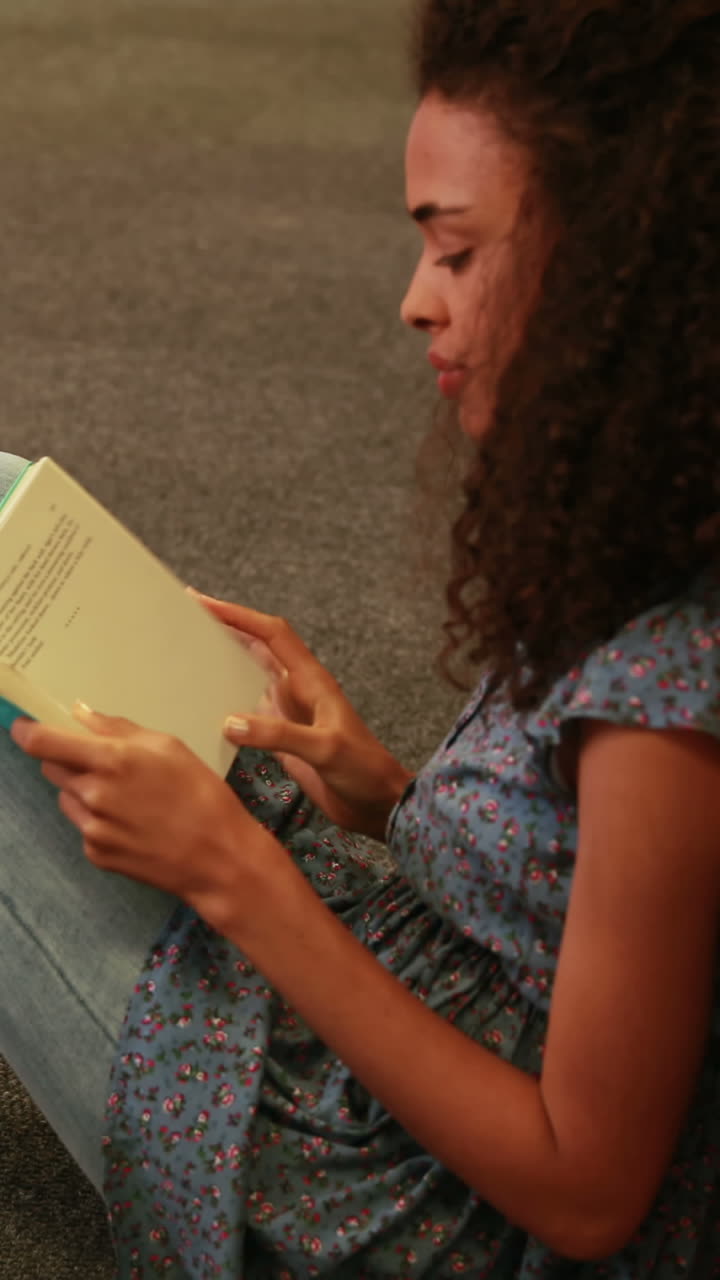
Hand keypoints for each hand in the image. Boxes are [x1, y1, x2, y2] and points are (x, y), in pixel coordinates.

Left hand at [9, 704, 275, 933]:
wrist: (217, 857)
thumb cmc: (201, 794)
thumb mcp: (168, 747)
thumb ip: (118, 729)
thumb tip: (82, 715)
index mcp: (111, 760)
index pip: (43, 743)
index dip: (26, 731)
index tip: (22, 725)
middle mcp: (93, 794)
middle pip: (52, 769)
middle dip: (68, 760)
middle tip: (104, 764)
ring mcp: (91, 828)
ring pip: (68, 798)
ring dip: (84, 791)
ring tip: (128, 798)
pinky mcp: (96, 855)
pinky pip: (84, 826)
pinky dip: (99, 820)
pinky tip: (134, 823)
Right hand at [190, 592, 413, 841]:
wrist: (378, 804)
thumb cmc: (363, 769)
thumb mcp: (324, 748)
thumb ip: (279, 735)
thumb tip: (229, 722)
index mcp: (311, 680)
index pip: (272, 634)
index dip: (239, 615)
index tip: (204, 602)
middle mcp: (297, 690)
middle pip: (256, 648)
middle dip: (225, 629)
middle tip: (186, 620)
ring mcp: (288, 713)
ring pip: (249, 677)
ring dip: (222, 664)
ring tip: (185, 656)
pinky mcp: (281, 738)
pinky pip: (247, 713)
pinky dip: (225, 705)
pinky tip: (203, 709)